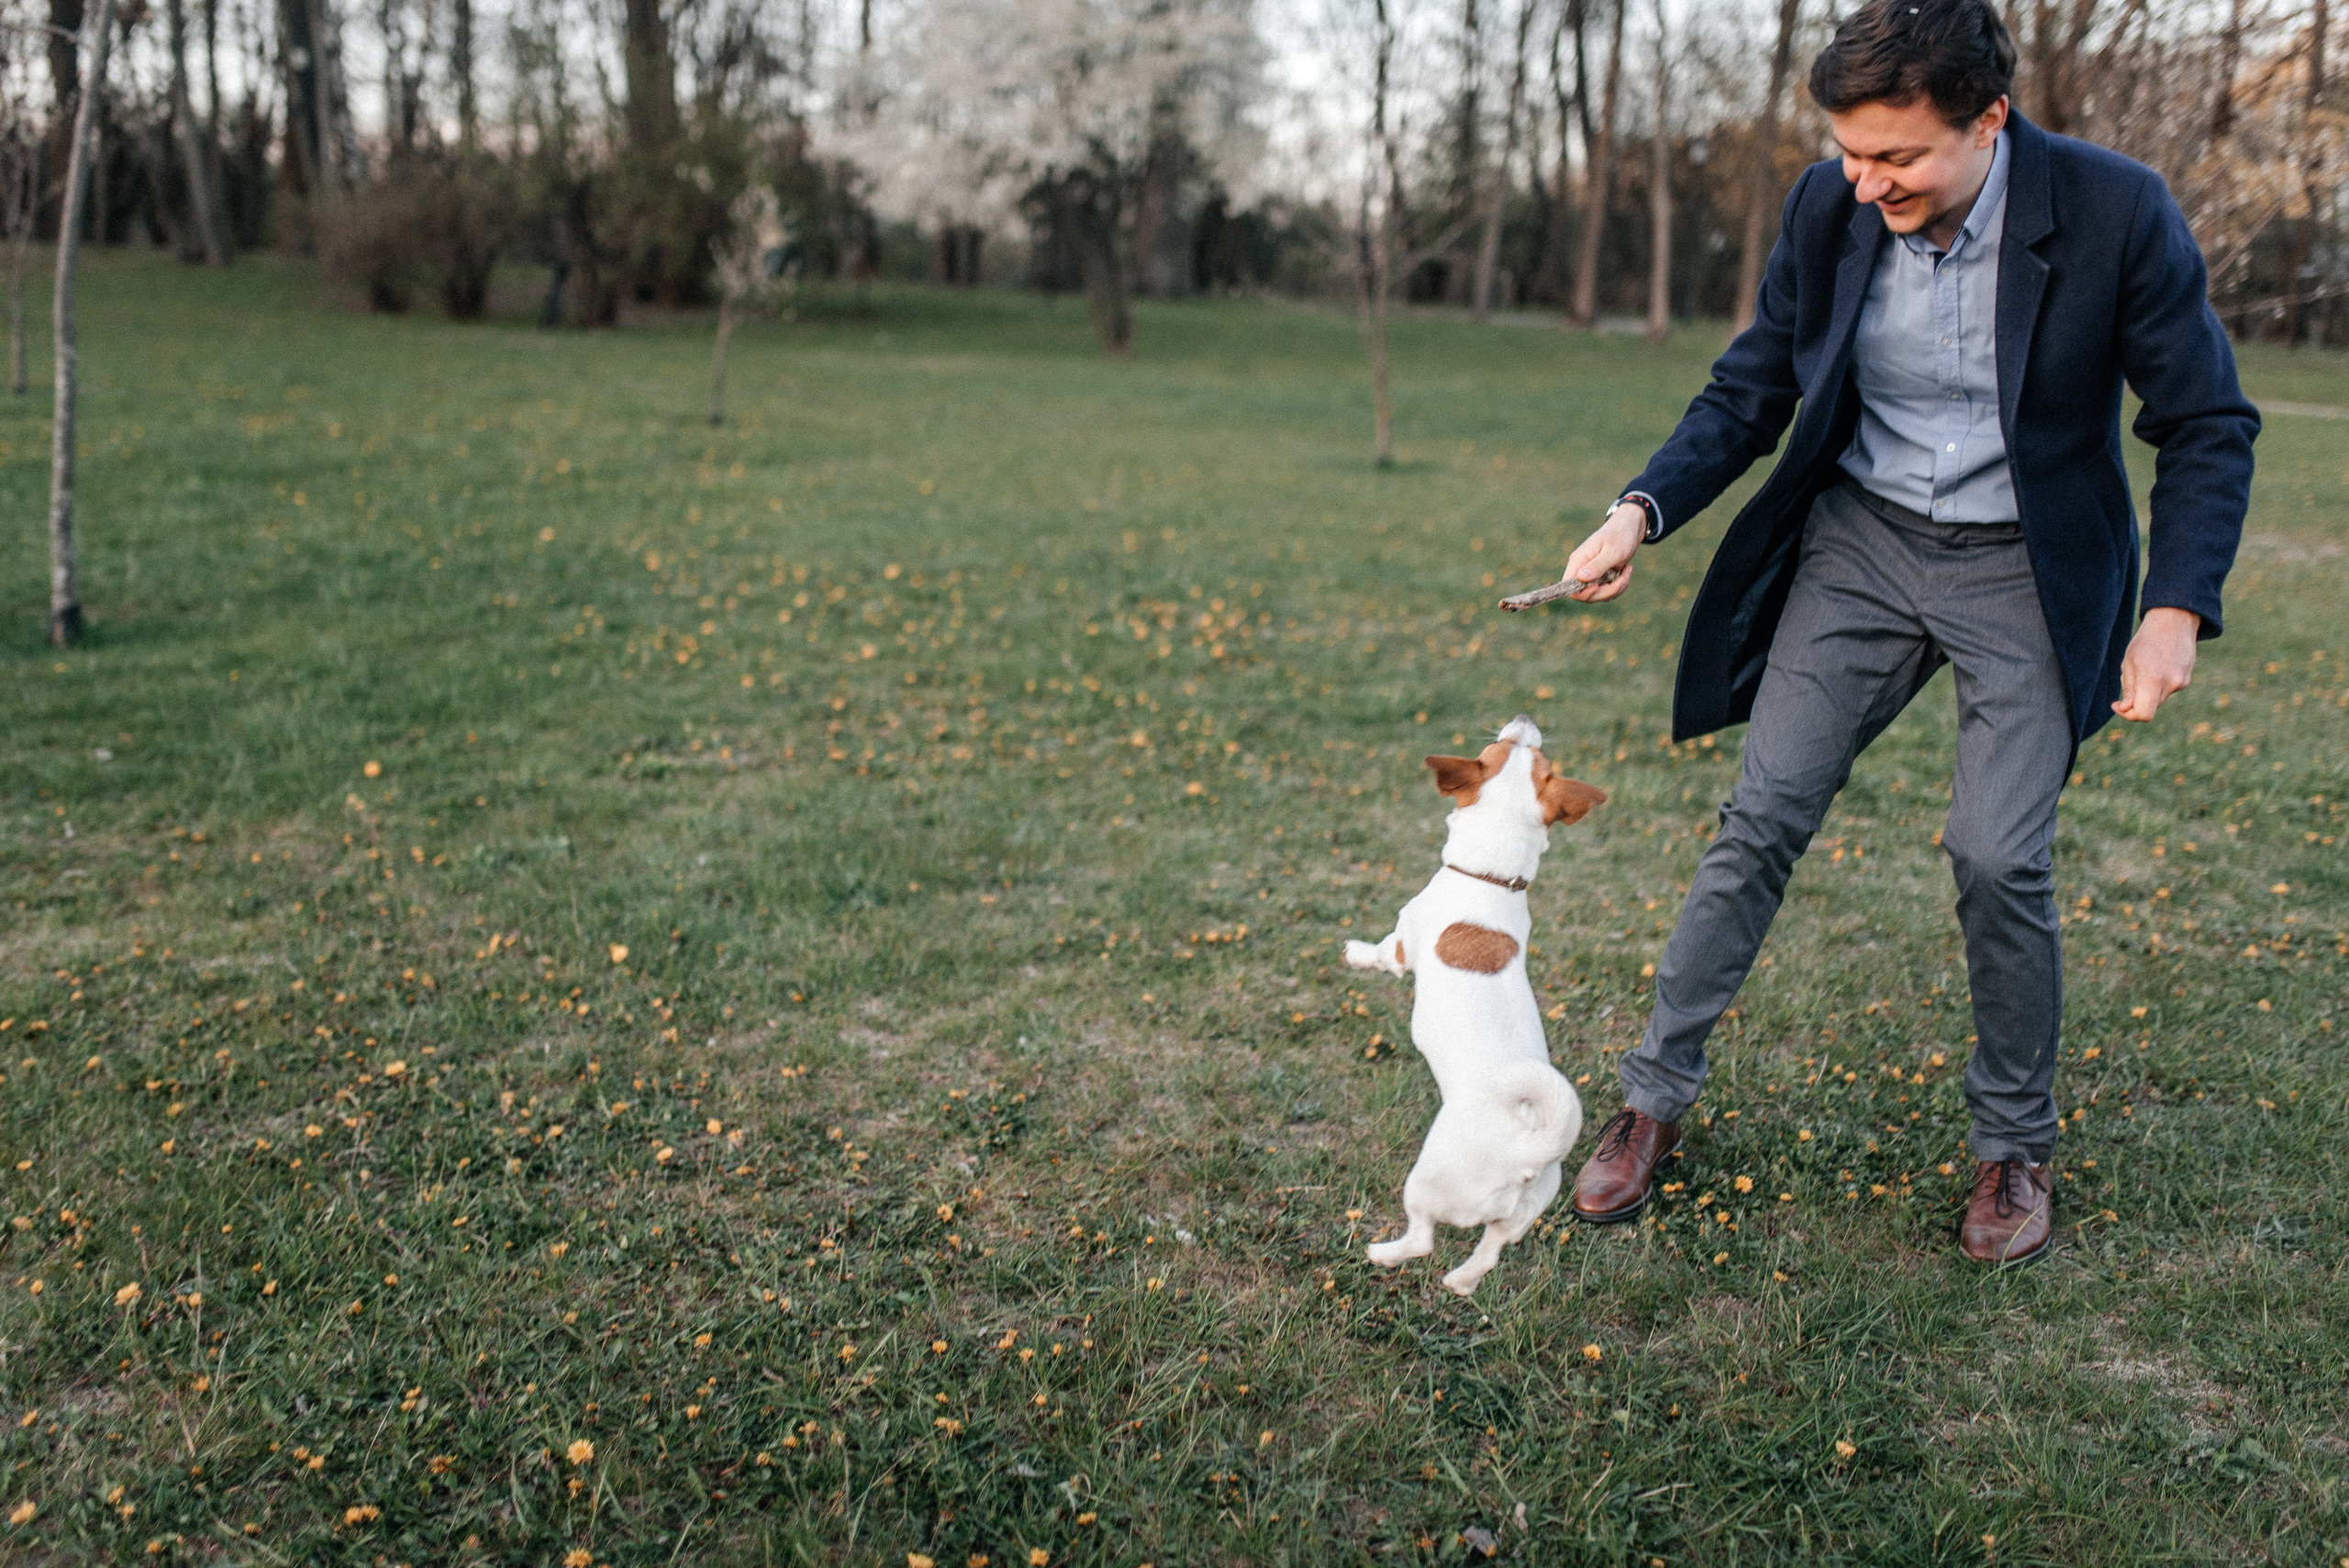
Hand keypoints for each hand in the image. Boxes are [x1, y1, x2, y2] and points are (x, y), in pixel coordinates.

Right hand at [1563, 502, 1645, 602]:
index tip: (1599, 586)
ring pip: (1598, 595)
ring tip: (1627, 571)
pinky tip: (1626, 571)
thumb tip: (1581, 578)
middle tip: (1623, 578)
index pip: (1568, 586)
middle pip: (1584, 595)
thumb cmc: (1620, 536)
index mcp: (1579, 561)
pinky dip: (1619, 586)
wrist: (1630, 528)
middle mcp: (1582, 569)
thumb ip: (1597, 565)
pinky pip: (1607, 592)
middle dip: (1606, 592)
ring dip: (1616, 589)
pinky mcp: (1601, 577)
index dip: (1582, 593)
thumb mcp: (1612, 551)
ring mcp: (1591, 575)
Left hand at [2112, 606, 2200, 721]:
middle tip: (2130, 681)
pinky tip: (2159, 665)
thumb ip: (2128, 688)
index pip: (2143, 714)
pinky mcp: (2187, 679)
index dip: (2128, 715)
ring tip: (2147, 667)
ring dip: (2148, 691)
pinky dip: (2159, 684)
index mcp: (2152, 678)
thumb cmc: (2146, 641)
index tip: (2118, 704)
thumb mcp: (2128, 662)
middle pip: (2150, 707)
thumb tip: (2127, 708)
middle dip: (2137, 701)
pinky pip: (2168, 690)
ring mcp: (2182, 682)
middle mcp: (2171, 683)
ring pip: (2158, 699)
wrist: (2174, 621)